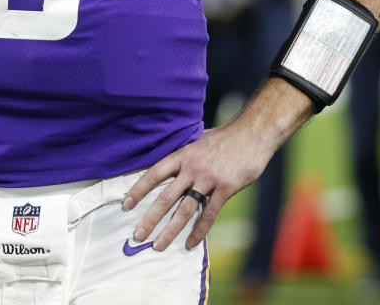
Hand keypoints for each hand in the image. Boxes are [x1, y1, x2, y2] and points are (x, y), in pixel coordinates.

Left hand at [121, 120, 273, 252]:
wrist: (253, 133)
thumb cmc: (225, 137)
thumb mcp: (198, 140)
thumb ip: (185, 155)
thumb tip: (170, 164)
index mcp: (182, 155)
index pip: (154, 174)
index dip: (138, 190)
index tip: (126, 204)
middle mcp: (191, 168)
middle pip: (165, 197)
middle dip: (150, 218)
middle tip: (138, 235)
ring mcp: (208, 179)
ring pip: (184, 209)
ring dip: (170, 230)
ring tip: (158, 245)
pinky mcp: (226, 188)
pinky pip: (209, 214)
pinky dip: (199, 231)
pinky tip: (190, 243)